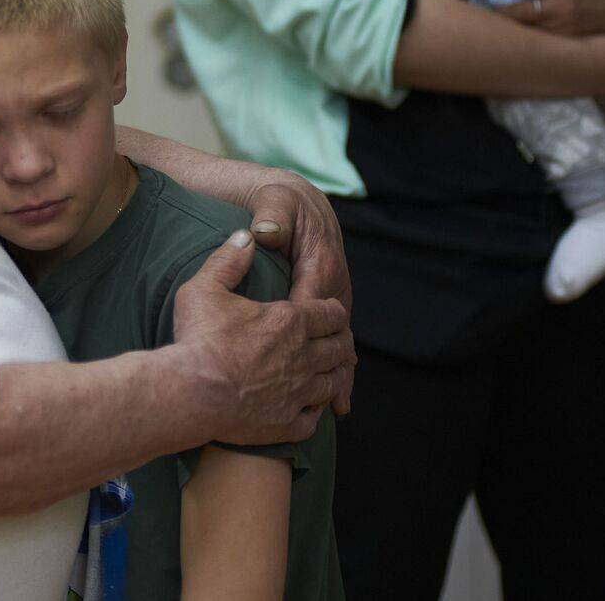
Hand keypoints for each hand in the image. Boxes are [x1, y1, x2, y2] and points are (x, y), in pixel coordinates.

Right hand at [170, 231, 354, 444]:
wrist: (191, 393)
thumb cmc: (198, 339)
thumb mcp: (205, 288)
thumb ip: (228, 260)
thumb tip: (245, 236)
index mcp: (290, 321)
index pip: (332, 313)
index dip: (333, 312)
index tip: (328, 313)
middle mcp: (303, 357)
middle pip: (339, 348)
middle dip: (340, 342)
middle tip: (334, 341)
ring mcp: (297, 394)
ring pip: (332, 383)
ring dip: (333, 375)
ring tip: (328, 373)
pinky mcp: (286, 423)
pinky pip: (313, 419)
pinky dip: (315, 411)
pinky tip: (308, 407)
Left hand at [242, 174, 353, 414]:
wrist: (296, 199)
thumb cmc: (280, 203)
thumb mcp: (275, 202)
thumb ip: (271, 216)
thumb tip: (264, 231)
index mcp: (320, 262)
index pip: (312, 304)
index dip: (303, 336)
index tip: (288, 365)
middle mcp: (334, 281)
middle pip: (334, 331)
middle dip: (331, 365)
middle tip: (326, 400)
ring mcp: (335, 293)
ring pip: (340, 339)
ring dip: (340, 371)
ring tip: (337, 406)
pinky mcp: (330, 301)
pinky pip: (336, 336)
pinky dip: (339, 364)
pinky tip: (336, 393)